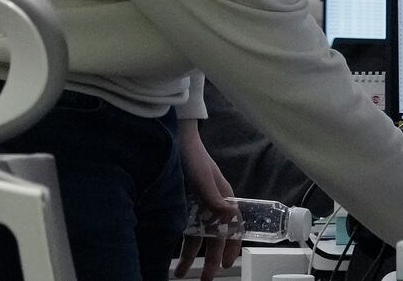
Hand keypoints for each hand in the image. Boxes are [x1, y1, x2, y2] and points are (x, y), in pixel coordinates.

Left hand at [174, 119, 240, 280]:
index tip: (225, 265)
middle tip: (204, 279)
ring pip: (196, 235)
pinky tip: (171, 253)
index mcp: (223, 198)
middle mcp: (212, 205)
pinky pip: (183, 226)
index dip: (229, 248)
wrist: (173, 137)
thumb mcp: (202, 175)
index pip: (232, 229)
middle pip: (212, 237)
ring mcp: (196, 204)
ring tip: (180, 273)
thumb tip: (228, 214)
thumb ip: (214, 195)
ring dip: (189, 255)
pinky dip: (178, 241)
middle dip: (208, 260)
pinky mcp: (181, 202)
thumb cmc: (192, 153)